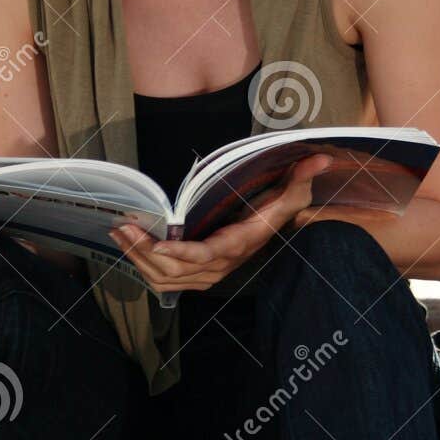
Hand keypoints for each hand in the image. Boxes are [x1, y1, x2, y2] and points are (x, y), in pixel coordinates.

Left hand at [107, 152, 333, 295]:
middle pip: (175, 269)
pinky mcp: (193, 277)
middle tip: (122, 227)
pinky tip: (127, 247)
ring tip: (118, 234)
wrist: (268, 234)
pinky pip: (162, 281)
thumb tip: (322, 157)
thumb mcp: (289, 196)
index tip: (158, 243)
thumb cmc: (274, 211)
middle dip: (144, 251)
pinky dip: (142, 268)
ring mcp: (204, 275)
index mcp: (236, 246)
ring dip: (138, 259)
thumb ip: (301, 178)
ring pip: (163, 278)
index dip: (181, 253)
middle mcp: (218, 267)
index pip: (206, 255)